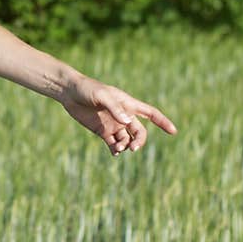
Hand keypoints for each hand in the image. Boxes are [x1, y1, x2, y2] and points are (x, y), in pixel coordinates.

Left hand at [59, 75, 177, 156]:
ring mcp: (113, 124)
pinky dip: (116, 150)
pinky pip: (113, 144)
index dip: (163, 122)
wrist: (69, 92)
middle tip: (132, 148)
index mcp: (128, 104)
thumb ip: (115, 108)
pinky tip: (114, 152)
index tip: (174, 131)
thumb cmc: (87, 89)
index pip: (150, 113)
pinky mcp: (102, 131)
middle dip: (140, 141)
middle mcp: (123, 115)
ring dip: (126, 146)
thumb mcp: (101, 96)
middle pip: (139, 132)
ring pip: (127, 139)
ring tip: (117, 147)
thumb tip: (128, 122)